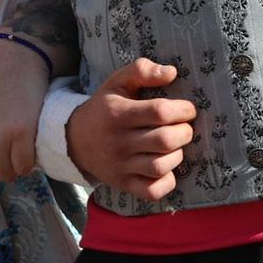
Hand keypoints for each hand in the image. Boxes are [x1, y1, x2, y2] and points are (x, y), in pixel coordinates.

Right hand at [64, 58, 197, 200]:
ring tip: (174, 146)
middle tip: (184, 127)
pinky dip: (166, 182)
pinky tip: (166, 168)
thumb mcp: (117, 82)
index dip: (183, 110)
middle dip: (185, 132)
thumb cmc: (105, 108)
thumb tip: (172, 73)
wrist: (75, 140)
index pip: (160, 111)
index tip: (187, 110)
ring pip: (160, 166)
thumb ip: (142, 71)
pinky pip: (151, 191)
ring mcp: (121, 166)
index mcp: (119, 114)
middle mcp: (119, 142)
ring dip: (177, 155)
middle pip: (165, 140)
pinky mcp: (123, 184)